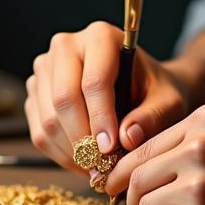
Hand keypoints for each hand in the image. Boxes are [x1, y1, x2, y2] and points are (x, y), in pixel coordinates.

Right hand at [24, 21, 188, 172]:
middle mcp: (67, 46)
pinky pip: (39, 131)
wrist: (142, 87)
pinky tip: (84, 161)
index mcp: (101, 36)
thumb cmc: (156, 90)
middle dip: (84, 140)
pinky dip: (60, 154)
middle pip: (64, 99)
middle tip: (103, 166)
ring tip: (98, 167)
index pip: (93, 81)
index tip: (111, 150)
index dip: (100, 119)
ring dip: (72, 152)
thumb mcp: (168, 102)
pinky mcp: (36, 91)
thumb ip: (152, 117)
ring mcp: (46, 67)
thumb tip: (127, 138)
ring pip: (48, 119)